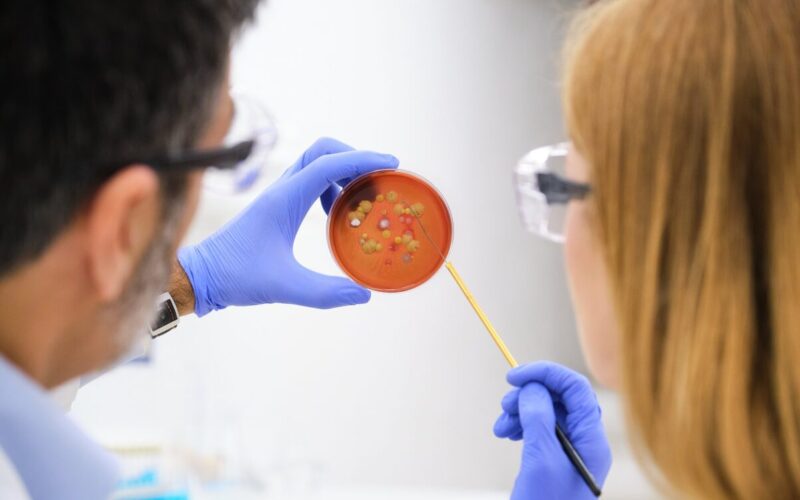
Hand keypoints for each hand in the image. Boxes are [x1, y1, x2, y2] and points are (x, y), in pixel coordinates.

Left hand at [177, 137, 398, 314]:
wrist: (201, 275)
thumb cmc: (236, 277)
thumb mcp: (283, 287)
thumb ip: (324, 292)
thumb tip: (364, 295)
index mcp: (285, 199)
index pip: (329, 164)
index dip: (363, 160)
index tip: (392, 165)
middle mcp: (283, 189)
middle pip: (323, 151)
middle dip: (355, 159)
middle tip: (379, 182)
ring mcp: (279, 195)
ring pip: (317, 164)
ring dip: (344, 174)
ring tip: (364, 202)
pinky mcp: (277, 205)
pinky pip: (311, 182)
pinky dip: (331, 189)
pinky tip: (336, 216)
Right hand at [494, 362, 611, 499]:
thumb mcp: (541, 459)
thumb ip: (539, 418)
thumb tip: (534, 388)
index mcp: (592, 441)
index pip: (576, 389)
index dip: (546, 374)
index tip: (515, 377)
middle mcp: (585, 442)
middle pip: (561, 398)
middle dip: (529, 395)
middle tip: (505, 404)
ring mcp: (571, 451)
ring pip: (547, 412)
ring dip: (520, 411)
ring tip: (501, 425)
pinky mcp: (555, 459)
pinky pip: (540, 429)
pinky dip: (520, 425)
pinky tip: (505, 433)